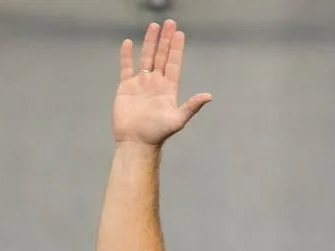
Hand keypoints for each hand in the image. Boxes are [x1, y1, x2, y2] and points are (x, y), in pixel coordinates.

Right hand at [114, 20, 211, 146]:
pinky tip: (129, 43)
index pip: (173, 63)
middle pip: (161, 56)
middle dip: (165, 39)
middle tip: (169, 23)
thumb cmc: (157, 134)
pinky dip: (127, 56)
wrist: (135, 143)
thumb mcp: (177, 119)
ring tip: (153, 26)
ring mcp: (140, 84)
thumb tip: (209, 96)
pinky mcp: (126, 88)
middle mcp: (155, 83)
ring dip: (150, 42)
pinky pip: (126, 68)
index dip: (176, 48)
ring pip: (146, 58)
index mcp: (168, 88)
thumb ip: (192, 106)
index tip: (179, 33)